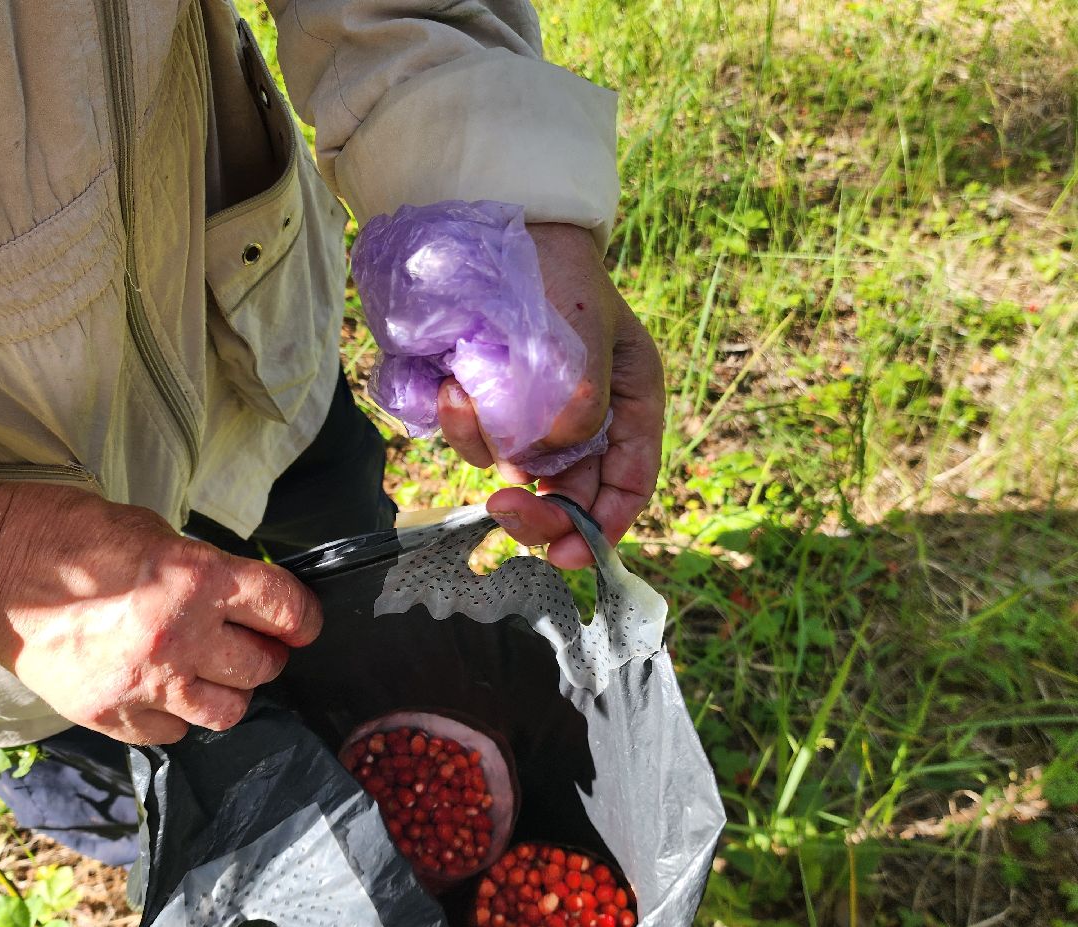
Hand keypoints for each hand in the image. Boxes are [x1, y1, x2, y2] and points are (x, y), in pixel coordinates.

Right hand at [0, 450, 320, 743]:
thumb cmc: (63, 535)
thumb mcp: (150, 531)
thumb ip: (201, 567)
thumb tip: (240, 593)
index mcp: (196, 580)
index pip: (283, 608)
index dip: (303, 617)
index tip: (303, 623)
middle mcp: (180, 638)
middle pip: (263, 666)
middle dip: (267, 653)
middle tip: (252, 641)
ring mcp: (146, 685)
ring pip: (227, 712)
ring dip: (228, 691)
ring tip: (211, 671)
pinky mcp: (112, 717)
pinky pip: (173, 734)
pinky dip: (177, 715)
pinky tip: (163, 689)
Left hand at [436, 223, 663, 568]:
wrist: (487, 222)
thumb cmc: (553, 266)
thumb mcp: (587, 327)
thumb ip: (584, 400)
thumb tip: (556, 460)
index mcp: (629, 401)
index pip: (629, 485)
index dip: (604, 528)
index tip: (569, 554)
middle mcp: (586, 418)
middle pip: (573, 498)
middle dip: (539, 514)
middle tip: (503, 509)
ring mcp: (534, 416)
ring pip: (518, 476)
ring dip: (486, 454)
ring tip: (461, 396)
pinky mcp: (489, 407)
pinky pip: (475, 444)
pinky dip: (459, 426)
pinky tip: (447, 387)